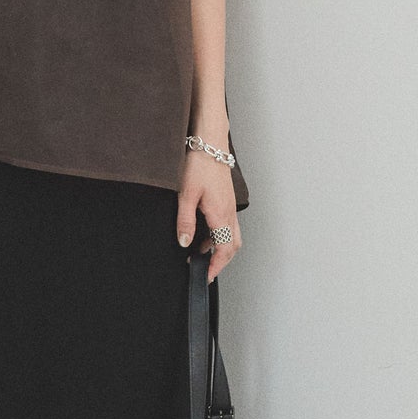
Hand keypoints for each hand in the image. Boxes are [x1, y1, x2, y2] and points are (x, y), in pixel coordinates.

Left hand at [176, 149, 240, 281]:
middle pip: (232, 246)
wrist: (209, 142)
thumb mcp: (185, 194)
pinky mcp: (226, 199)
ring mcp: (230, 205)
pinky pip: (227, 223)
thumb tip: (185, 243)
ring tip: (199, 251)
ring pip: (231, 235)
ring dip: (218, 247)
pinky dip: (218, 233)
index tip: (205, 276)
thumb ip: (185, 221)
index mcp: (221, 214)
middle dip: (220, 261)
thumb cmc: (199, 164)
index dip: (216, 266)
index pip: (224, 250)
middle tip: (205, 269)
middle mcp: (229, 212)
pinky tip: (203, 231)